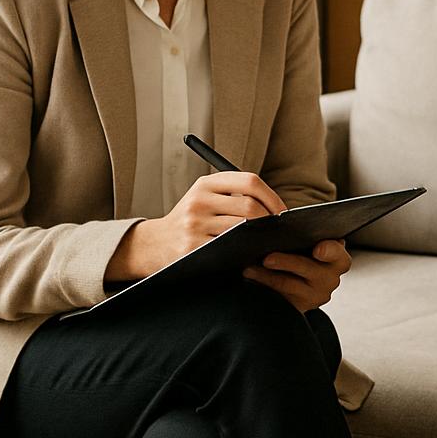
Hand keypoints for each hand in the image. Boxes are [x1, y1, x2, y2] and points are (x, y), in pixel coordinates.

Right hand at [106, 172, 286, 280]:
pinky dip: (244, 253)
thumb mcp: (204, 198)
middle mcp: (199, 200)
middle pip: (250, 207)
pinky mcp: (192, 247)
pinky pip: (228, 249)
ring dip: (260, 239)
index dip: (273, 197)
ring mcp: (194, 224)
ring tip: (267, 244)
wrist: (153, 244)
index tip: (283, 213)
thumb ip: (234, 196)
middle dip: (270, 222)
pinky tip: (249, 256)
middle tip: (278, 234)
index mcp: (206, 184)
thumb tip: (276, 210)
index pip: (250, 181)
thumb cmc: (190, 221)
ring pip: (242, 229)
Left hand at [243, 239, 350, 311]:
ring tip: (249, 268)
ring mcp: (315, 295)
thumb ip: (304, 236)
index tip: (317, 249)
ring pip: (290, 285)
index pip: (335, 252)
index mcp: (337, 258)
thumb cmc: (304, 254)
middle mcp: (330, 278)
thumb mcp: (309, 244)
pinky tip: (250, 276)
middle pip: (310, 269)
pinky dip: (263, 285)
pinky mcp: (298, 307)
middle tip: (267, 258)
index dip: (328, 250)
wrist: (299, 281)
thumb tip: (278, 221)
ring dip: (267, 276)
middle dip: (287, 262)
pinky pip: (278, 297)